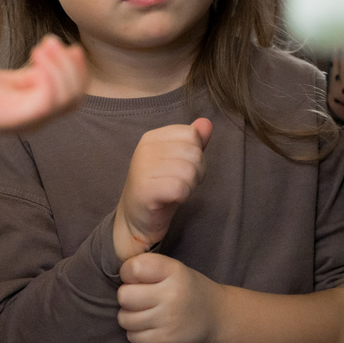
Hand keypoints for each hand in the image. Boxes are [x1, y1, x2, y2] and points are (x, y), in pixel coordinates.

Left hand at [0, 35, 85, 148]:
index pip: (74, 95)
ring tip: (42, 46)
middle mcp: (37, 119)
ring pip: (68, 98)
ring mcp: (28, 120)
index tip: (62, 44)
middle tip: (50, 41)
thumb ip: (30, 74)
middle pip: (77, 97)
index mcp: (36, 111)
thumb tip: (52, 54)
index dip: (77, 69)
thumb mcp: (7, 79)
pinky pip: (49, 100)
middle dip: (72, 66)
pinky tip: (35, 55)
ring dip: (62, 66)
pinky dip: (50, 75)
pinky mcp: (17, 116)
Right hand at [112, 118, 211, 260]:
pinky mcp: (145, 189)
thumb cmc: (160, 188)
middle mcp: (146, 148)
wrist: (136, 219)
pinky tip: (172, 198)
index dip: (196, 154)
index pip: (192, 134)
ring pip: (189, 170)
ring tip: (176, 191)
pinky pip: (181, 187)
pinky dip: (183, 196)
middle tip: (181, 183)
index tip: (183, 168)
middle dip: (197, 172)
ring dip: (190, 186)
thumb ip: (193, 142)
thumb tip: (207, 123)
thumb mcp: (178, 160)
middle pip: (194, 153)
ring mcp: (143, 167)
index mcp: (153, 137)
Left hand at [116, 253, 220, 342]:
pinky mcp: (166, 340)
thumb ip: (149, 268)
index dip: (127, 273)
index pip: (133, 268)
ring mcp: (168, 319)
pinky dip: (135, 333)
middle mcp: (171, 294)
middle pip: (124, 296)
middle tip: (138, 297)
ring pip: (125, 319)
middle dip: (126, 296)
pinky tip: (147, 326)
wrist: (217, 316)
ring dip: (129, 316)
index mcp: (173, 271)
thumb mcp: (175, 269)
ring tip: (142, 312)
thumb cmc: (188, 288)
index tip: (135, 278)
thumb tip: (117, 276)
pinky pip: (133, 337)